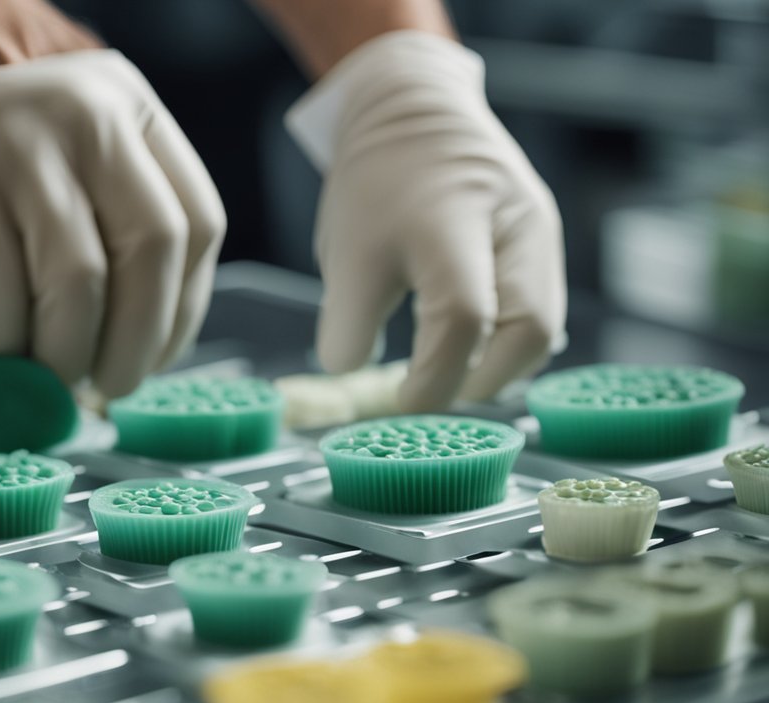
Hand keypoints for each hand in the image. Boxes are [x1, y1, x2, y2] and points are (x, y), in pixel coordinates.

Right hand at [0, 1, 225, 395]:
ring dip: (28, 364)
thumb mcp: (99, 129)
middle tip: (89, 390)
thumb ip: (130, 216)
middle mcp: (68, 129)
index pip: (189, 232)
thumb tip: (137, 356)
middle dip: (107, 359)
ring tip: (23, 371)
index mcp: (130, 115)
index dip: (175, 318)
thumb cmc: (20, 120)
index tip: (151, 364)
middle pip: (109, 278)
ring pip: (28, 306)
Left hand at [287, 30, 565, 411]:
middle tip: (437, 397)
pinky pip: (540, 305)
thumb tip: (359, 382)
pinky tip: (470, 350)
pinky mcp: (545, 238)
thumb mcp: (343, 255)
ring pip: (545, 325)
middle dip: (483, 380)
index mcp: (452, 219)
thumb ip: (348, 327)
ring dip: (501, 365)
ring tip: (451, 376)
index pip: (462, 317)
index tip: (403, 402)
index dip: (435, 376)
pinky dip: (507, 341)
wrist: (413, 113)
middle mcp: (515, 222)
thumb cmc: (375, 185)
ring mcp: (541, 229)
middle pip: (530, 330)